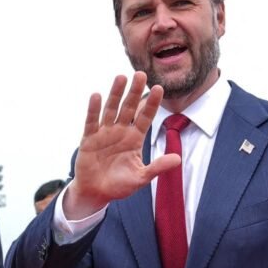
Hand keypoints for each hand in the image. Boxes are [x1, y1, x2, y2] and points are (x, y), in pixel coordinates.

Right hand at [63, 72, 177, 219]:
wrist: (96, 193)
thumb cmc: (119, 185)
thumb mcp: (141, 177)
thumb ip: (157, 167)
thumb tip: (178, 159)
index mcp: (134, 139)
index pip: (145, 117)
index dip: (151, 104)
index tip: (159, 88)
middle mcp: (120, 131)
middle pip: (129, 108)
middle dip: (135, 91)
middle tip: (141, 74)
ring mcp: (104, 133)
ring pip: (111, 109)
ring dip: (115, 94)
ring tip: (121, 77)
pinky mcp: (89, 139)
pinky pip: (92, 122)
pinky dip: (93, 109)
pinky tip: (96, 96)